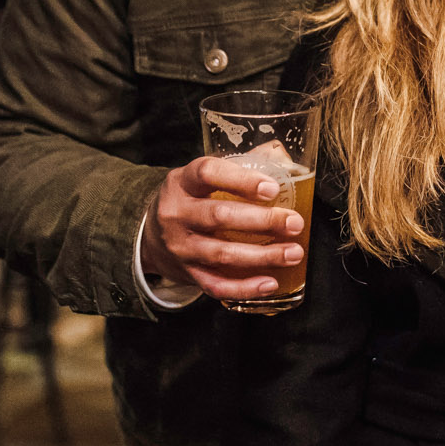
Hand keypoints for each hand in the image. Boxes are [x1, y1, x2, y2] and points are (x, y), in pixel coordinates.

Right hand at [140, 156, 304, 301]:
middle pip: (219, 216)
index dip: (241, 180)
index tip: (272, 188)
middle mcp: (176, 213)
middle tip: (294, 223)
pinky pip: (216, 285)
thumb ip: (237, 167)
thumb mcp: (199, 178)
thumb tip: (282, 158)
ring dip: (262, 256)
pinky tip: (270, 282)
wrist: (150, 238)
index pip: (208, 173)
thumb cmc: (189, 201)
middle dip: (262, 221)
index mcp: (182, 182)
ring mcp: (180, 246)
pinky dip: (245, 287)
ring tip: (293, 253)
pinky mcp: (186, 274)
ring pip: (222, 254)